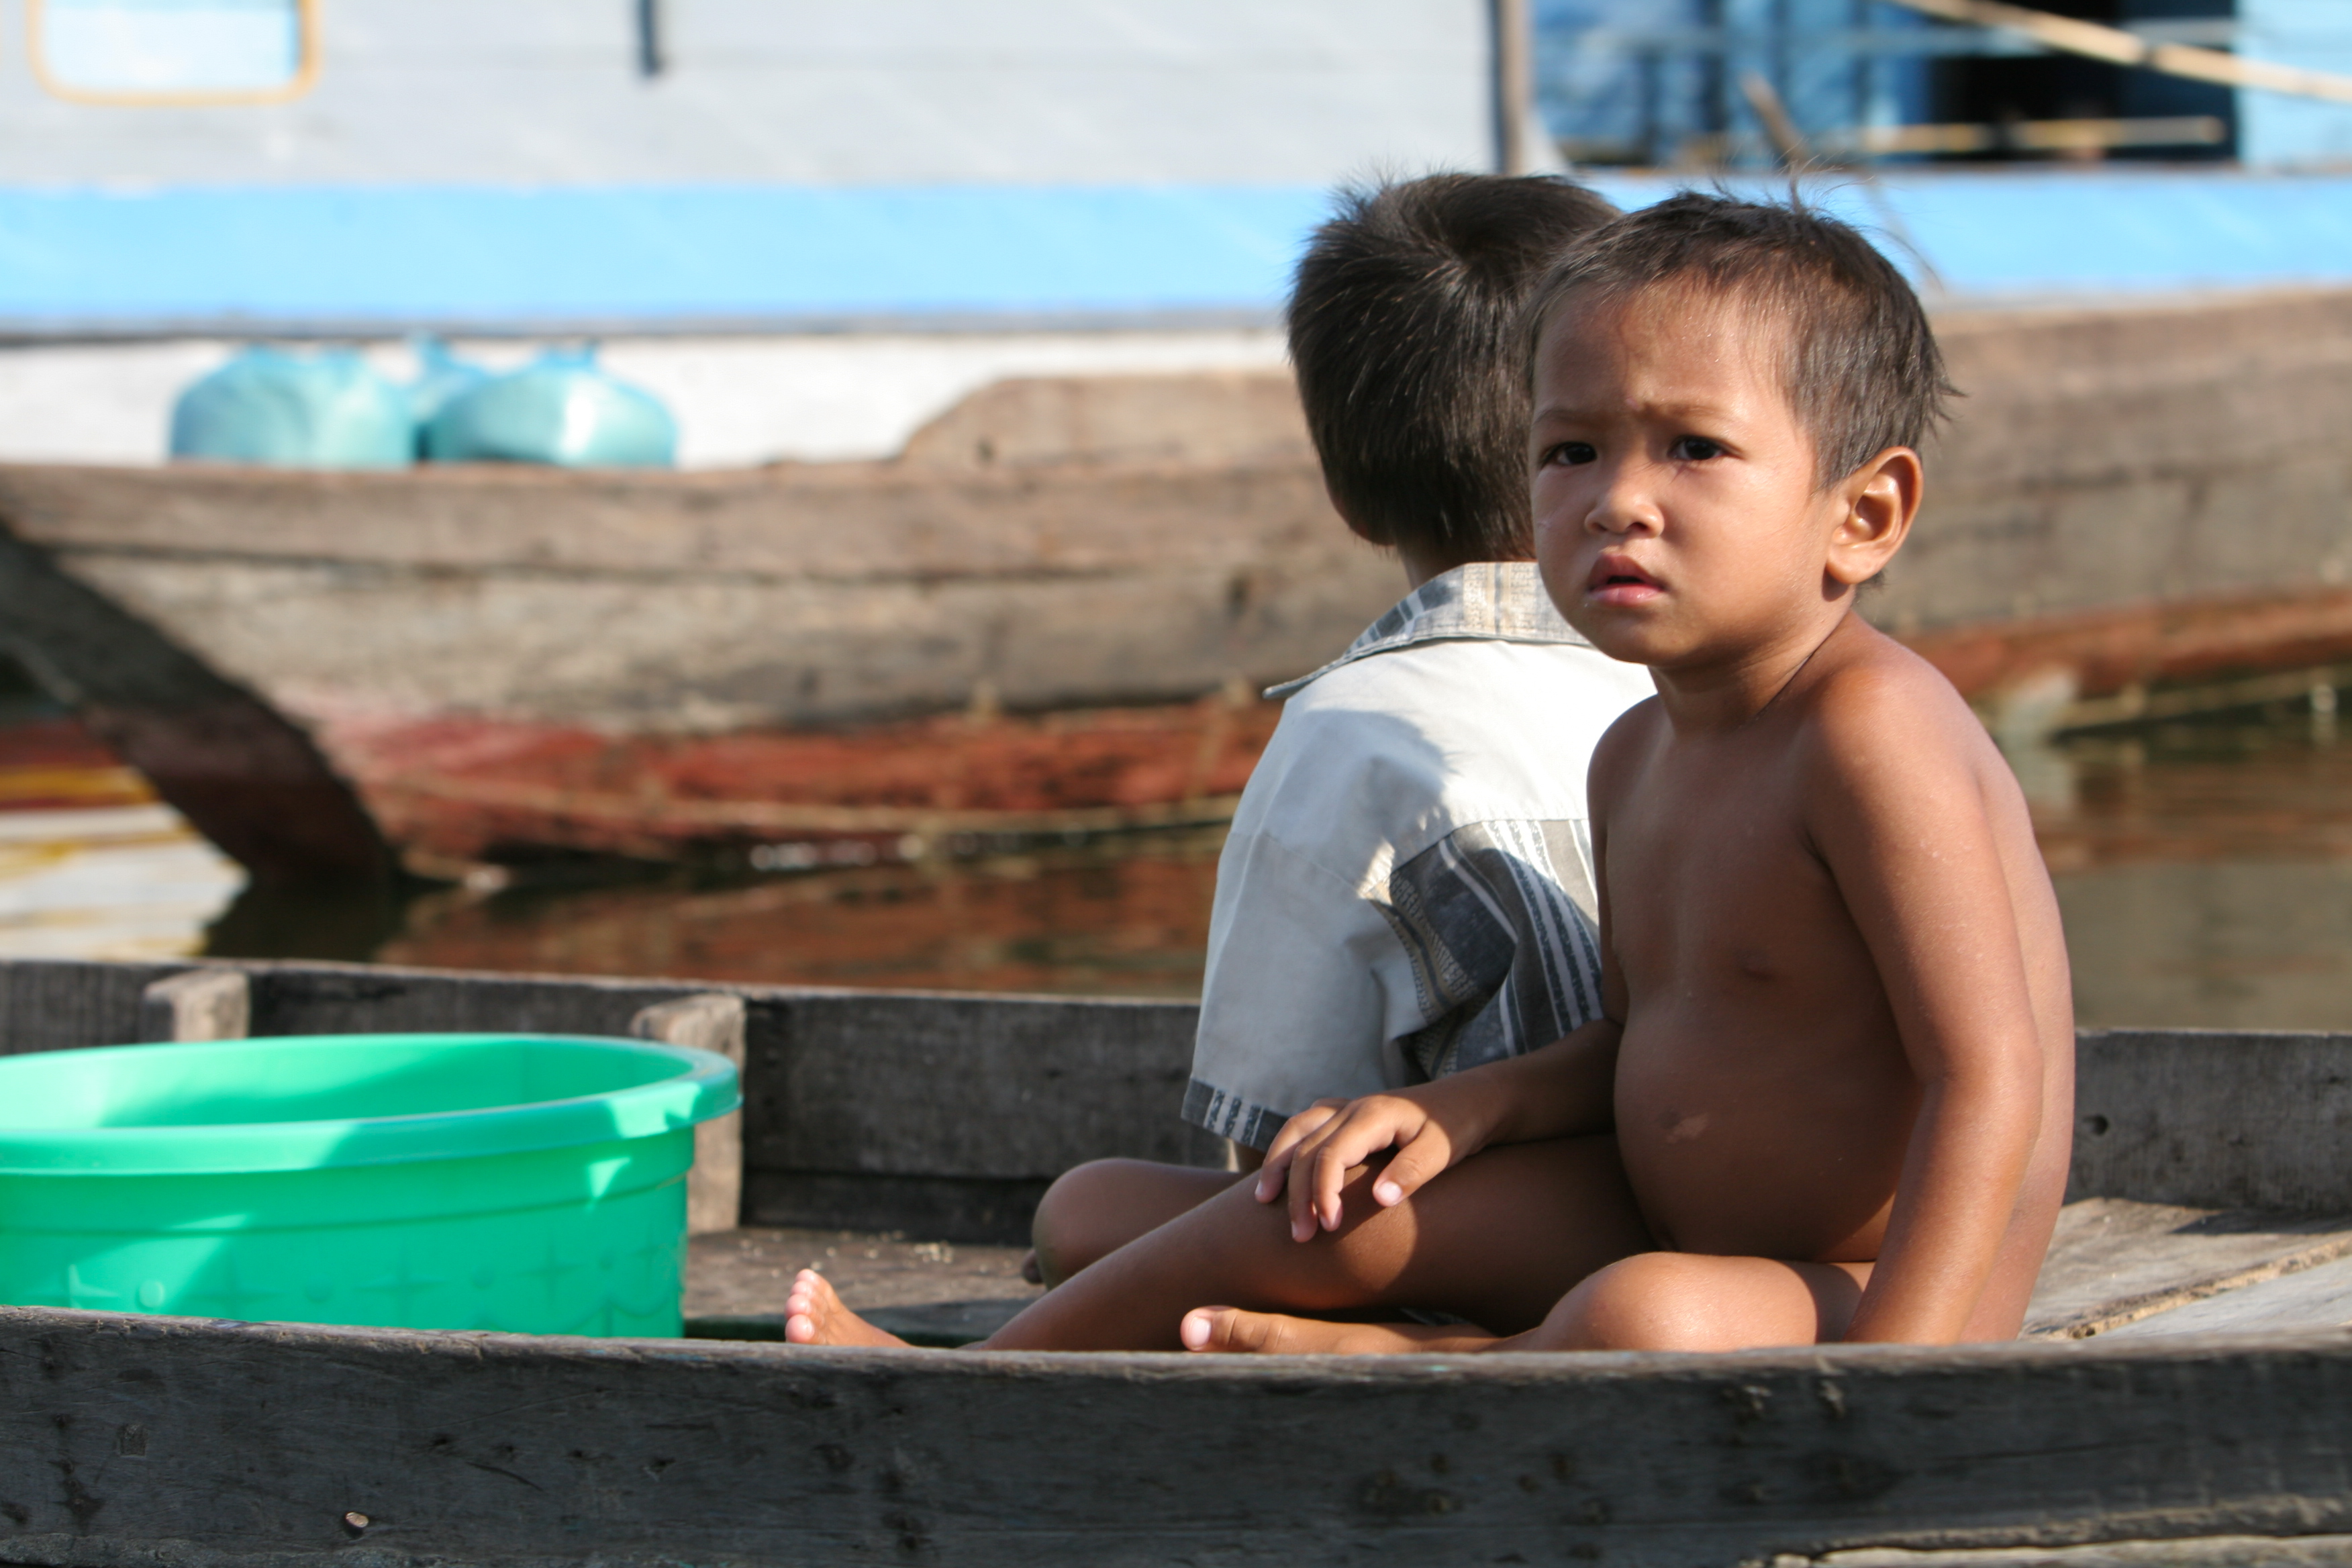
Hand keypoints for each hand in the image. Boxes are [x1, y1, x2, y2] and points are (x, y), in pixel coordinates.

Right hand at [1253, 1084, 1490, 1241]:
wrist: (1472, 1100)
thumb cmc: (1459, 1127)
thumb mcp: (1444, 1150)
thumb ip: (1413, 1172)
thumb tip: (1379, 1199)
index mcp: (1372, 1115)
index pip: (1329, 1154)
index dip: (1322, 1192)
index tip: (1328, 1228)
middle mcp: (1352, 1108)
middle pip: (1305, 1148)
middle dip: (1296, 1193)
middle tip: (1299, 1235)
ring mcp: (1348, 1108)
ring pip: (1297, 1131)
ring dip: (1278, 1165)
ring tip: (1264, 1200)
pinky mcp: (1349, 1115)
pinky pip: (1307, 1127)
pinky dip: (1288, 1148)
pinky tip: (1283, 1170)